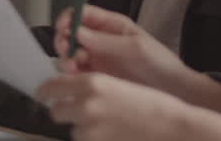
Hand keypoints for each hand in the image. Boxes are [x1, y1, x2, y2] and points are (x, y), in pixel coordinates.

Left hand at [37, 73, 193, 140]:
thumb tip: (69, 91)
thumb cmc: (155, 106)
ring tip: (108, 128)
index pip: (52, 87)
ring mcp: (91, 129)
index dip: (45, 92)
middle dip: (64, 113)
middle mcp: (86, 105)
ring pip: (72, 131)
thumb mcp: (119, 84)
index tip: (43, 96)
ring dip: (83, 129)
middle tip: (79, 115)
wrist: (177, 129)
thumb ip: (91, 87)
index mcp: (92, 83)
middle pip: (56, 111)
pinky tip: (113, 136)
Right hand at [53, 5, 192, 95]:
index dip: (69, 18)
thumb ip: (106, 40)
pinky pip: (77, 70)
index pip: (82, 13)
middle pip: (71, 32)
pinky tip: (76, 76)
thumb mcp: (136, 48)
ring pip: (71, 51)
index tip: (64, 28)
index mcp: (112, 25)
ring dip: (66, 57)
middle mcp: (102, 39)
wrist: (175, 91)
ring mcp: (99, 57)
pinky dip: (71, 72)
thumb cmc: (162, 65)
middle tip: (65, 50)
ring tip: (72, 66)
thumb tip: (78, 32)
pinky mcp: (98, 74)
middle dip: (63, 39)